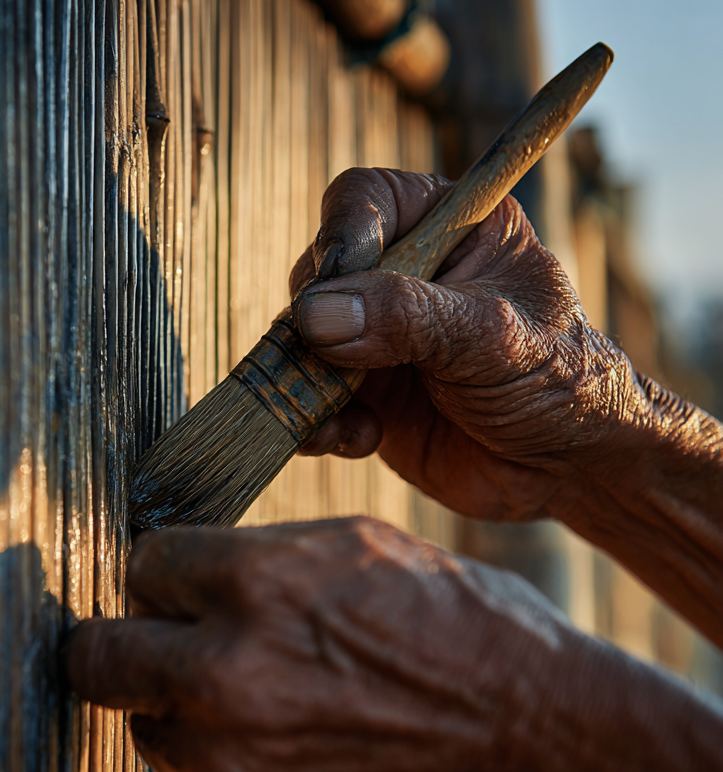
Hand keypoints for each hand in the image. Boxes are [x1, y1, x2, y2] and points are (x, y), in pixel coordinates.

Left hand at [66, 516, 578, 771]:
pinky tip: (285, 742)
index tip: (179, 583)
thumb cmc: (453, 624)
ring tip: (248, 693)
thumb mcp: (351, 547)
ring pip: (144, 724)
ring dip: (175, 706)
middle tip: (155, 638)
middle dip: (120, 640)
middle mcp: (227, 679)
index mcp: (255, 588)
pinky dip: (221, 761)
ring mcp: (236, 766)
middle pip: (96, 657)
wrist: (534, 736)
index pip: (141, 565)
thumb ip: (247, 560)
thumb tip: (177, 573)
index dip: (163, 571)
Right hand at [287, 168, 654, 522]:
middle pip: (318, 274)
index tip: (333, 290)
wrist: (569, 469)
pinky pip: (312, 400)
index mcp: (448, 229)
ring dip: (308, 382)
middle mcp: (405, 278)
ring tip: (336, 413)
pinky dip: (320, 423)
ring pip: (303, 343)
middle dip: (314, 324)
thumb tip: (315, 313)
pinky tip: (358, 439)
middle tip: (336, 362)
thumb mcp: (492, 337)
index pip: (364, 200)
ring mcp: (379, 339)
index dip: (340, 238)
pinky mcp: (367, 395)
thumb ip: (406, 318)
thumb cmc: (560, 382)